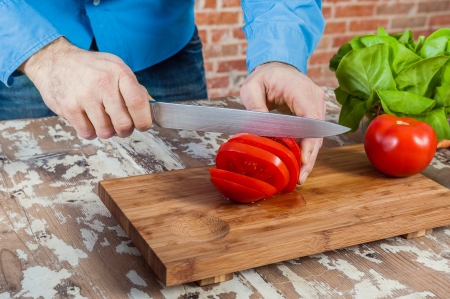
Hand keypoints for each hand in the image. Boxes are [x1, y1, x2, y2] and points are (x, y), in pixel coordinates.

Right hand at [19, 37, 151, 138]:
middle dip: (125, 131)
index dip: (143, 120)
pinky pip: (87, 133)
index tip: (142, 125)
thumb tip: (149, 111)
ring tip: (102, 120)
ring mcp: (84, 95)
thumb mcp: (115, 68)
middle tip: (121, 127)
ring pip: (105, 132)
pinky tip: (88, 120)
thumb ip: (134, 88)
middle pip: (123, 123)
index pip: (138, 102)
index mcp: (119, 72)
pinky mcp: (68, 106)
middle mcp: (102, 83)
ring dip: (106, 132)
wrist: (54, 60)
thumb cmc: (91, 68)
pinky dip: (90, 131)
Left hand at [239, 62, 325, 183]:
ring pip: (317, 136)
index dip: (308, 143)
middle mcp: (314, 98)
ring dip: (309, 156)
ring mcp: (317, 105)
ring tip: (299, 176)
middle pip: (317, 133)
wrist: (278, 65)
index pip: (310, 120)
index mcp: (300, 90)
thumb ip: (255, 107)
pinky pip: (312, 134)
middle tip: (299, 178)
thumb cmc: (264, 76)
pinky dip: (306, 149)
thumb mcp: (251, 88)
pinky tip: (299, 164)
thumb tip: (259, 130)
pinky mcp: (315, 113)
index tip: (302, 161)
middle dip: (309, 157)